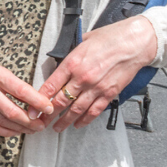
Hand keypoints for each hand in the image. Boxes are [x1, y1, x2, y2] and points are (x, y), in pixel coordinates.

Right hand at [0, 56, 53, 137]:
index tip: (49, 108)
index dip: (38, 102)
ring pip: (4, 122)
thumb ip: (14, 83)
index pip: (22, 91)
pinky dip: (6, 132)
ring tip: (32, 129)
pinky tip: (16, 131)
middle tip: (42, 124)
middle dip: (31, 122)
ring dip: (21, 128)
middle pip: (13, 111)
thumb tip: (35, 100)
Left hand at [38, 16, 157, 131]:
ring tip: (57, 128)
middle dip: (49, 113)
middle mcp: (82, 78)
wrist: (134, 43)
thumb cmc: (109, 38)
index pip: (51, 85)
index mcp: (72, 63)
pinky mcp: (109, 94)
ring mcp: (96, 88)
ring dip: (65, 121)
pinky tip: (78, 125)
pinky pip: (94, 111)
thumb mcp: (82, 41)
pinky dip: (85, 120)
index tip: (33, 108)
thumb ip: (70, 55)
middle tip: (41, 121)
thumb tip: (59, 64)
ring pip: (76, 110)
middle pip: (61, 101)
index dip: (40, 99)